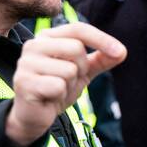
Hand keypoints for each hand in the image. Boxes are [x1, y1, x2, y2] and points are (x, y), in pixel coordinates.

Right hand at [7, 23, 127, 146]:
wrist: (34, 116)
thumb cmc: (57, 89)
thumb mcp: (82, 72)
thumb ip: (100, 60)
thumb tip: (122, 51)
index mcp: (48, 37)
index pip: (78, 29)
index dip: (101, 39)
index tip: (120, 52)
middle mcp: (34, 45)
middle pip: (76, 48)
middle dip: (81, 69)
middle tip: (68, 81)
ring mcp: (26, 63)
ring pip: (69, 70)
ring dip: (69, 85)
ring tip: (56, 91)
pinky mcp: (24, 82)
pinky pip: (58, 86)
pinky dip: (59, 96)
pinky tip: (48, 98)